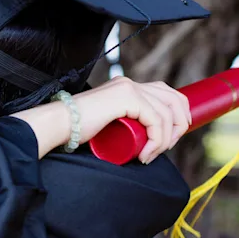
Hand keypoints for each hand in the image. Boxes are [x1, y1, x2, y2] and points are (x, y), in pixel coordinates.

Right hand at [12, 77, 190, 161]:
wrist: (58, 124)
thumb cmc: (75, 129)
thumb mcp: (105, 122)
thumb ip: (116, 123)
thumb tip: (134, 142)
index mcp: (126, 86)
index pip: (165, 93)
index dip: (178, 115)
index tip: (171, 139)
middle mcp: (130, 83)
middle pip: (174, 98)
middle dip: (180, 124)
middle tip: (167, 147)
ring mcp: (129, 88)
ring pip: (168, 112)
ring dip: (167, 138)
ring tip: (153, 154)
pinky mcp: (127, 97)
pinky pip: (156, 120)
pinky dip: (158, 140)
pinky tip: (146, 154)